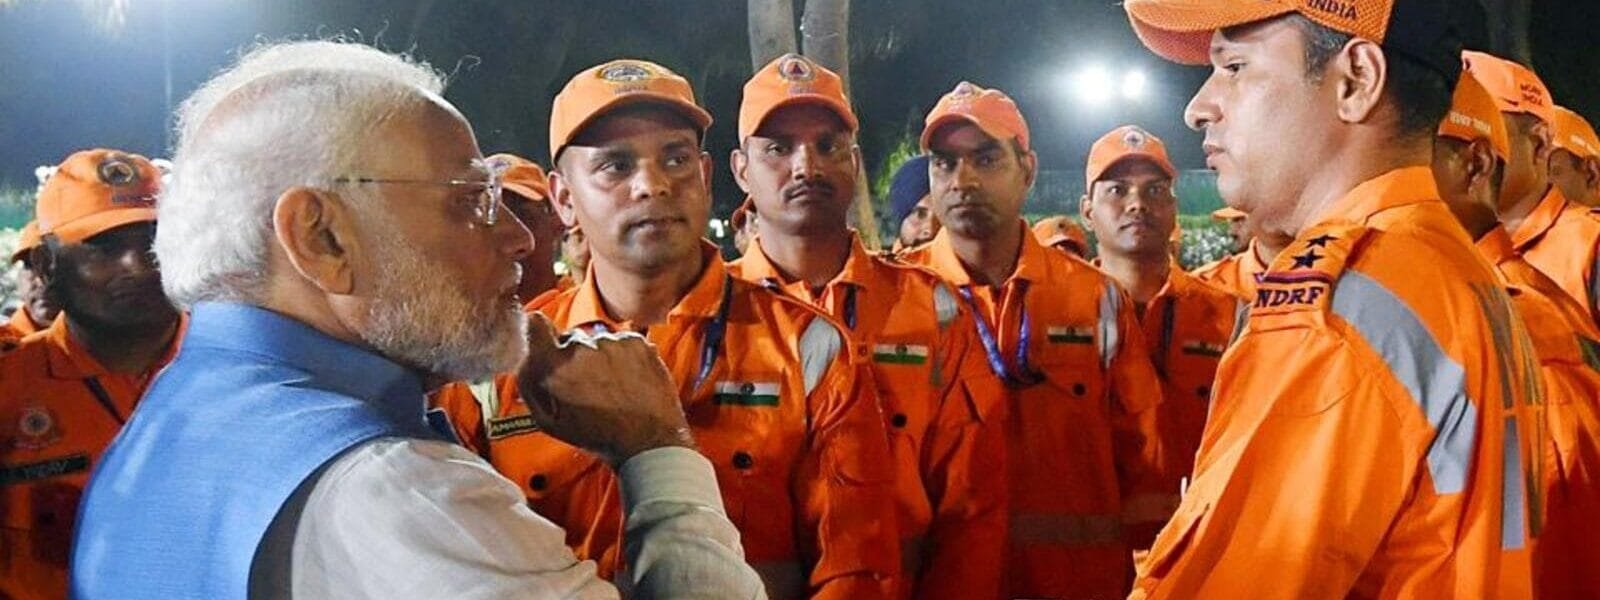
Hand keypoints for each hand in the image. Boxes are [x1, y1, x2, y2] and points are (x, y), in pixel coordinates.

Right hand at [516, 313, 693, 465]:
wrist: (647, 441)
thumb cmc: (596, 436)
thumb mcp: (548, 421)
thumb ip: (530, 384)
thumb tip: (524, 356)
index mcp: (554, 367)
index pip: (535, 324)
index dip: (538, 330)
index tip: (544, 339)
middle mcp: (581, 348)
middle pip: (571, 340)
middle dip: (574, 358)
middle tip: (587, 385)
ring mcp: (611, 342)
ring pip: (598, 342)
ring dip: (601, 359)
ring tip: (613, 388)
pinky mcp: (636, 342)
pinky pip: (622, 342)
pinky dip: (624, 357)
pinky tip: (629, 382)